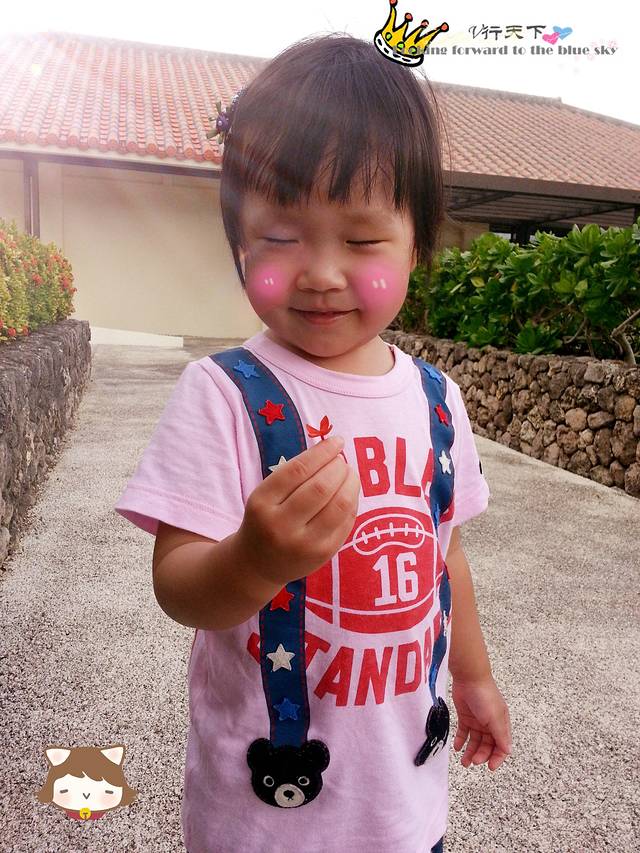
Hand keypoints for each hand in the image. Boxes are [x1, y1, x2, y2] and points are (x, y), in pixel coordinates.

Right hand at [237, 436, 360, 588]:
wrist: (256, 564)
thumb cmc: (265, 518)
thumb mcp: (266, 494)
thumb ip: (294, 474)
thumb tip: (334, 450)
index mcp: (262, 502)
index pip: (298, 470)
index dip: (323, 452)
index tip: (337, 441)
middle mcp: (280, 525)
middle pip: (321, 487)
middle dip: (339, 467)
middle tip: (342, 461)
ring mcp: (303, 543)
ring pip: (340, 506)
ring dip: (351, 483)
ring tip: (350, 474)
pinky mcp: (322, 555)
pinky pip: (346, 522)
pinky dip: (352, 502)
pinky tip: (349, 495)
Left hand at [451, 675, 511, 770]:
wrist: (469, 678)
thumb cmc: (485, 694)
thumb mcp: (495, 718)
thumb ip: (500, 735)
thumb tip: (508, 751)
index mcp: (501, 724)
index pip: (501, 746)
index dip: (497, 758)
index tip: (490, 767)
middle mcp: (490, 724)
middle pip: (487, 746)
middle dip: (481, 755)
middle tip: (473, 761)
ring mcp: (477, 721)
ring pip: (475, 741)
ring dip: (470, 752)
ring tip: (464, 761)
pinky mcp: (465, 716)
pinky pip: (463, 733)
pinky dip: (461, 741)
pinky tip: (457, 748)